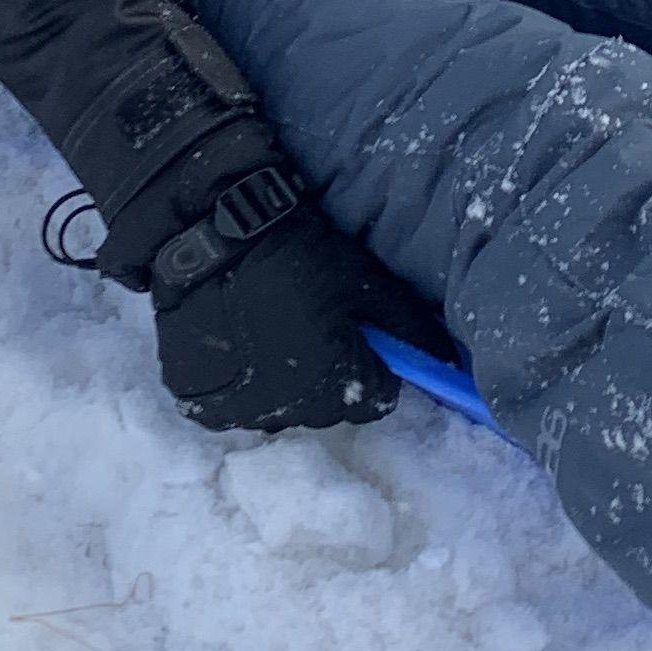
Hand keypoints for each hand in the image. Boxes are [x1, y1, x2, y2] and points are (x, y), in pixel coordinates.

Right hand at [153, 201, 452, 434]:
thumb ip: (408, 325)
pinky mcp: (202, 404)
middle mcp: (290, 413)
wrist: (209, 237)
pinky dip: (243, 379)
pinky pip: (237, 404)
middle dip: (332, 375)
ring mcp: (241, 412)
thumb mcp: (363, 281)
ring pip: (283, 408)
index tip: (360, 335)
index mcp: (336, 388)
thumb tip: (449, 359)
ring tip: (273, 328)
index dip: (375, 366)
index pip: (377, 400)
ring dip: (287, 380)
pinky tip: (239, 338)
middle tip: (315, 324)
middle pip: (330, 409)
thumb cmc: (297, 254)